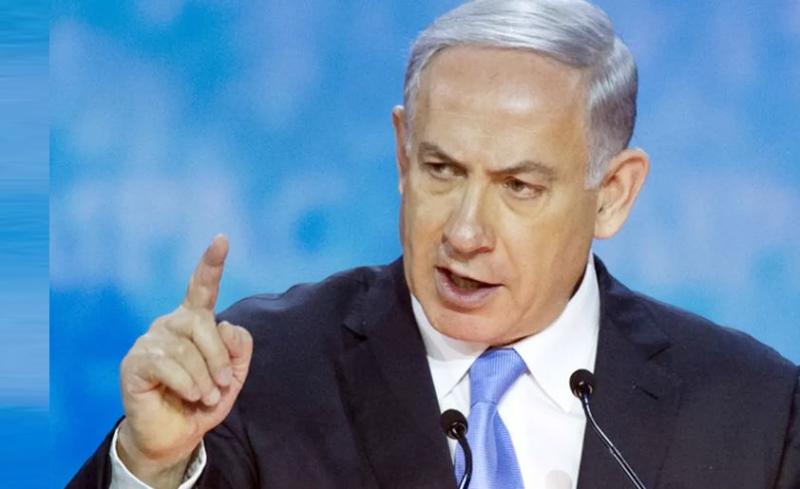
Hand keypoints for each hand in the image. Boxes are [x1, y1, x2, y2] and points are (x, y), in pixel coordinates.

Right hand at [117, 235, 252, 486]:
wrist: (174, 437)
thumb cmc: (202, 401)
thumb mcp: (231, 377)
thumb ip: (238, 350)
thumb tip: (229, 326)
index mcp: (193, 322)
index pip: (202, 288)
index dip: (211, 264)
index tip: (222, 239)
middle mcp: (169, 324)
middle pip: (202, 322)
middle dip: (218, 357)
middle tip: (222, 385)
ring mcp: (149, 341)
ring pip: (186, 348)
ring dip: (204, 377)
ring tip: (206, 396)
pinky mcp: (134, 362)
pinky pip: (168, 364)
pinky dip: (187, 383)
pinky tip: (190, 396)